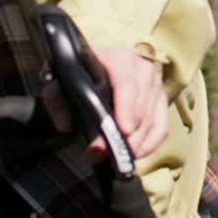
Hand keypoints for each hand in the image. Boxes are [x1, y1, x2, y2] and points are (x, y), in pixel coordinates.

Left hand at [44, 47, 168, 160]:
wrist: (96, 64)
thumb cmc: (81, 71)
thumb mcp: (61, 78)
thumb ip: (56, 98)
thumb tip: (66, 125)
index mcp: (120, 58)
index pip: (127, 83)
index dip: (126, 107)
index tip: (123, 130)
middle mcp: (143, 69)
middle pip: (141, 107)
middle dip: (125, 136)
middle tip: (102, 154)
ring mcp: (155, 85)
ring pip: (151, 120)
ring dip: (135, 143)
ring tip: (114, 159)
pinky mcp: (160, 101)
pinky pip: (161, 127)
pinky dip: (150, 144)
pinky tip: (135, 154)